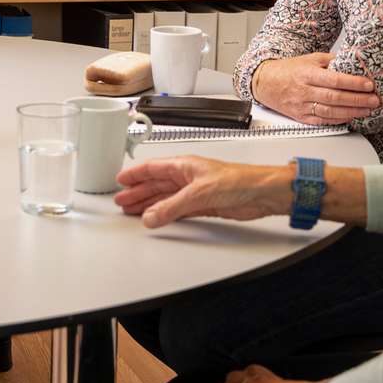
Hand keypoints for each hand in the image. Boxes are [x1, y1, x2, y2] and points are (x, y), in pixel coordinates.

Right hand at [113, 157, 287, 227]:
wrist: (262, 193)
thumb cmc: (239, 181)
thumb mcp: (198, 194)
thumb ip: (172, 207)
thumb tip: (149, 217)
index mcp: (183, 165)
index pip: (152, 168)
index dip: (134, 174)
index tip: (120, 181)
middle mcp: (187, 177)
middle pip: (155, 184)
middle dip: (138, 192)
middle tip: (121, 201)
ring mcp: (194, 191)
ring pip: (164, 198)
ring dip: (148, 204)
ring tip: (132, 210)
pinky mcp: (203, 205)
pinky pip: (176, 210)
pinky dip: (164, 214)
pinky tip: (156, 217)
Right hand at [251, 53, 379, 124]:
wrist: (266, 83)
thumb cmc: (289, 70)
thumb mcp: (310, 59)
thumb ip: (331, 61)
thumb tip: (354, 62)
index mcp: (307, 74)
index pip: (334, 80)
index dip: (353, 83)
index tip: (369, 85)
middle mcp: (304, 91)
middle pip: (335, 97)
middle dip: (358, 99)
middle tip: (374, 100)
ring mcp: (302, 106)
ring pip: (330, 112)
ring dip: (351, 111)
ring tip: (367, 110)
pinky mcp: (300, 117)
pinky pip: (322, 121)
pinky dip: (338, 120)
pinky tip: (350, 116)